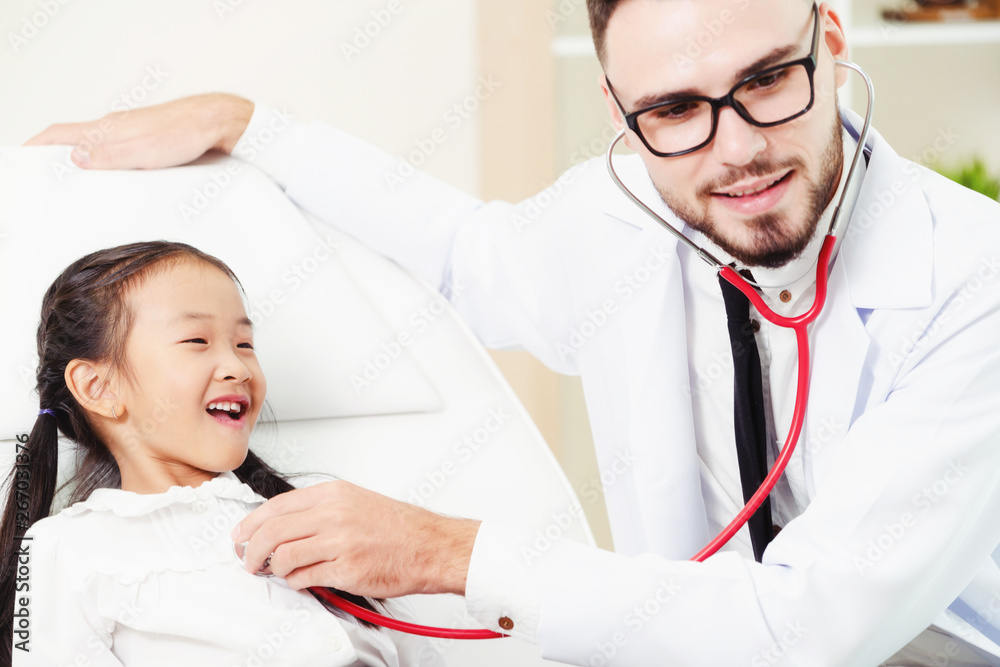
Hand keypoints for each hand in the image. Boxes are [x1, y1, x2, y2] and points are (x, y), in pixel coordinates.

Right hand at [24, 93, 253, 169]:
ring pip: (99, 145)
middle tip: (47, 176)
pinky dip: (108, 161)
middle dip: (58, 156)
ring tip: (78, 180)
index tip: (24, 157)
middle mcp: (116, 127)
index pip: (61, 134)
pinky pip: (120, 150)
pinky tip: (116, 175)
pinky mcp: (148, 138)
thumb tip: (74, 157)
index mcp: (108, 128)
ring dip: (85, 160)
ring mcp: (132, 132)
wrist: (218, 123)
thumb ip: (108, 156)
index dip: (38, 145)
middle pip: (77, 140)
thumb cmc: (186, 133)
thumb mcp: (144, 152)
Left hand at [232, 480, 480, 597]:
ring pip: (284, 556)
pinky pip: (305, 578)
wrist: (429, 546)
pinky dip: (296, 581)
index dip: (251, 523)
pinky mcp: (346, 569)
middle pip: (273, 531)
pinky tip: (302, 579)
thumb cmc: (397, 527)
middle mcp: (334, 514)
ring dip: (273, 568)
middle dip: (251, 549)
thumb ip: (320, 509)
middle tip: (248, 559)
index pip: (277, 505)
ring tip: (277, 572)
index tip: (241, 535)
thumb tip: (283, 524)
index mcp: (334, 494)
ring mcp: (340, 542)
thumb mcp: (355, 501)